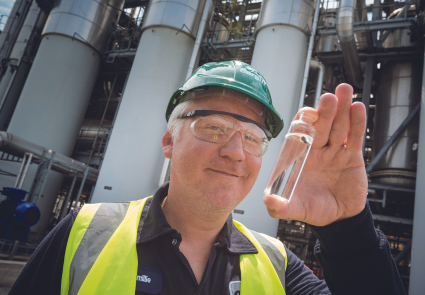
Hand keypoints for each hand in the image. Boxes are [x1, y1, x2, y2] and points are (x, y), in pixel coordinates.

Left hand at [264, 84, 367, 225]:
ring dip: (342, 109)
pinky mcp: (352, 157)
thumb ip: (281, 207)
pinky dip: (357, 123)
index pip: (300, 133)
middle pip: (322, 125)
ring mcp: (334, 152)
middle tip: (328, 97)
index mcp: (300, 157)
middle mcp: (317, 151)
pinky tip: (358, 108)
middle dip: (326, 110)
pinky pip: (354, 138)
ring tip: (344, 91)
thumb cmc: (314, 209)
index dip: (304, 121)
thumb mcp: (296, 209)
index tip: (307, 113)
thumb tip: (268, 202)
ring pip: (339, 127)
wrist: (338, 219)